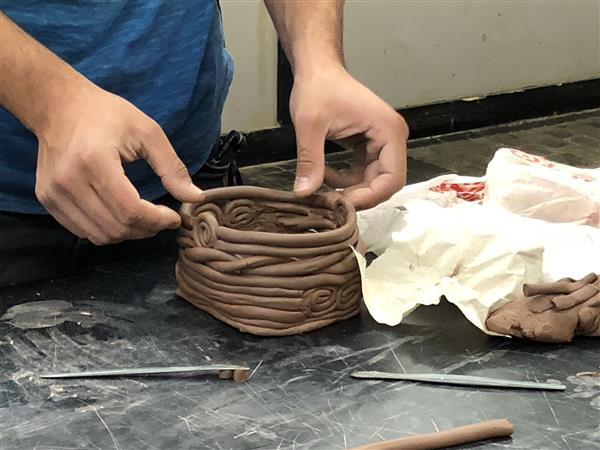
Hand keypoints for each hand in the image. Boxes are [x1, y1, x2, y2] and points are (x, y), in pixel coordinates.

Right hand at [35, 83, 203, 244]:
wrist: (59, 106)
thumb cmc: (106, 114)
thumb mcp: (147, 132)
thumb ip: (172, 168)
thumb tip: (195, 197)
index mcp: (94, 161)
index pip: (130, 210)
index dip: (157, 221)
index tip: (173, 217)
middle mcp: (69, 181)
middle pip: (116, 227)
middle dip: (146, 229)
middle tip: (161, 218)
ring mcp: (53, 193)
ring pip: (100, 235)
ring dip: (128, 233)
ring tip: (143, 218)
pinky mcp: (47, 199)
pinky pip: (82, 231)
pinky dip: (107, 230)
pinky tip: (120, 214)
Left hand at [290, 66, 408, 209]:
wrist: (317, 69)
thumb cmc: (318, 87)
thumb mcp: (310, 125)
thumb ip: (310, 161)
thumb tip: (305, 193)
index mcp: (388, 131)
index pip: (392, 179)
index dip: (369, 197)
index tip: (342, 203)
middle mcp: (392, 138)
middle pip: (384, 183)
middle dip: (357, 196)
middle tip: (329, 201)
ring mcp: (381, 142)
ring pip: (372, 181)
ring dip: (349, 189)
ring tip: (322, 186)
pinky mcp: (369, 146)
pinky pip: (362, 173)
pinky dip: (345, 179)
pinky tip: (324, 173)